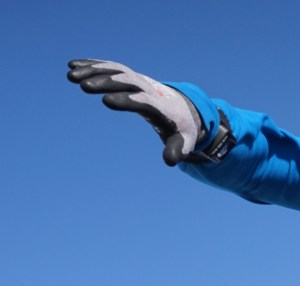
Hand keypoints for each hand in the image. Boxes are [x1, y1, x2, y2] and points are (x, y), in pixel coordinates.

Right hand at [67, 59, 202, 165]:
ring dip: (94, 71)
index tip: (105, 100)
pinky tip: (73, 66)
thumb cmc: (180, 129)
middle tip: (82, 85)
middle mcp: (150, 89)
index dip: (126, 100)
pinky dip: (93, 65)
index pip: (144, 101)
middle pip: (128, 81)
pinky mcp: (130, 77)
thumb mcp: (183, 142)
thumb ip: (176, 150)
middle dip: (106, 82)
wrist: (183, 109)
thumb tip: (170, 161)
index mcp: (162, 107)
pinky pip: (111, 68)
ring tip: (70, 76)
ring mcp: (139, 81)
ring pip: (117, 71)